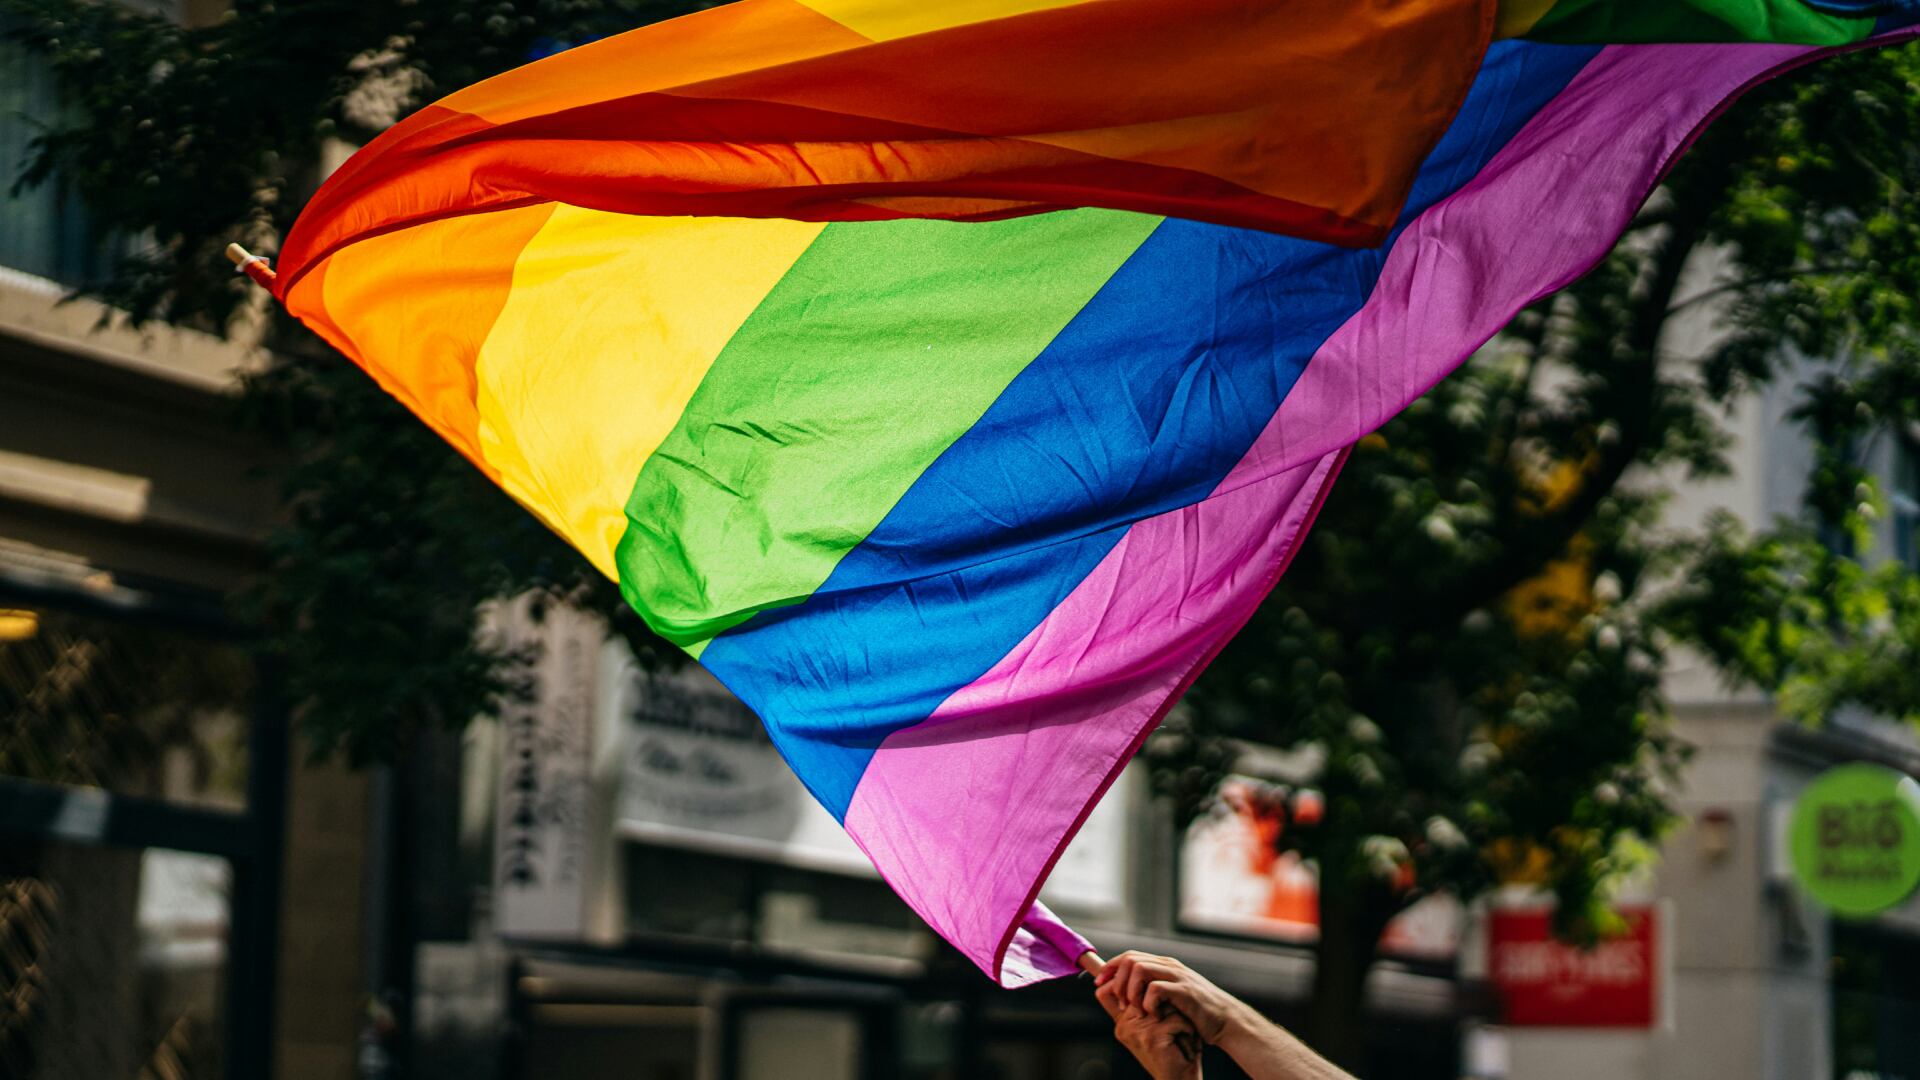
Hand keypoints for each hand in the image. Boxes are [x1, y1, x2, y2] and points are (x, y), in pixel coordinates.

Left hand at [1094, 952, 1249, 1046]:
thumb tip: (1123, 991)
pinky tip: (1153, 1014)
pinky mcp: (1184, 991)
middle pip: (1130, 959)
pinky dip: (1148, 1003)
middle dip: (1117, 980)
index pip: (1129, 956)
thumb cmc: (1196, 1011)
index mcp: (1164, 965)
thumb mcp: (1171, 995)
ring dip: (1130, 991)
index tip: (1099, 983)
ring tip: (1135, 1008)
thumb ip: (1152, 988)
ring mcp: (1177, 976)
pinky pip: (1155, 989)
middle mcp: (1169, 966)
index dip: (1110, 968)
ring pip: (1139, 969)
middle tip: (1120, 1002)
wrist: (1225, 1020)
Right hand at [1096, 973, 1203, 1079]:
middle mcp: (1124, 1025)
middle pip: (1142, 989)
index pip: (1107, 991)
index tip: (1144, 984)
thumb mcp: (1153, 1025)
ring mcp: (1136, 1031)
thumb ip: (1142, 1004)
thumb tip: (1143, 974)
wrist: (1179, 1078)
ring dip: (1178, 1015)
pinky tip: (1184, 1042)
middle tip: (1173, 1024)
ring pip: (1162, 1001)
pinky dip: (1186, 1028)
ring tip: (1179, 1034)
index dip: (1120, 979)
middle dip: (1165, 1001)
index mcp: (1122, 1021)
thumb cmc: (1171, 1050)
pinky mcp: (1151, 1037)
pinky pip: (1175, 1018)